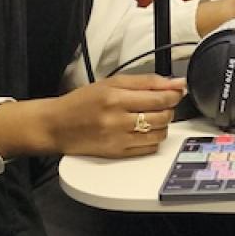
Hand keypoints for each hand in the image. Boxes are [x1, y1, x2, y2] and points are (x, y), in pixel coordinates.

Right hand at [0, 74, 183, 159]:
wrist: (56, 125)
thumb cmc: (81, 102)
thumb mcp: (112, 82)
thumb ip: (146, 82)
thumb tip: (175, 83)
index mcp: (115, 97)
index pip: (159, 97)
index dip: (174, 94)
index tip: (178, 91)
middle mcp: (117, 119)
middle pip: (162, 115)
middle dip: (169, 108)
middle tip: (164, 103)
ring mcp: (118, 138)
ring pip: (159, 133)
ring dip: (163, 124)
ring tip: (153, 117)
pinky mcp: (117, 153)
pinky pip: (149, 148)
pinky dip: (153, 140)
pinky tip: (144, 132)